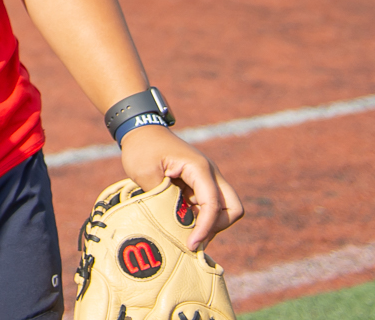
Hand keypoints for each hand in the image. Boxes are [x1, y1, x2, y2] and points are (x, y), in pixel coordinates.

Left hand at [118, 126, 242, 250]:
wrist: (141, 130)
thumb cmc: (142, 148)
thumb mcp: (145, 172)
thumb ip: (162, 198)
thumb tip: (176, 223)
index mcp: (199, 169)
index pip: (213, 204)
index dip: (205, 228)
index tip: (191, 244)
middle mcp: (210, 175)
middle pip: (233, 208)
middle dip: (217, 227)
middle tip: (193, 238)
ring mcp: (206, 180)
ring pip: (223, 210)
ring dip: (208, 225)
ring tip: (185, 236)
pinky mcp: (199, 186)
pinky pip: (209, 208)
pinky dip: (200, 220)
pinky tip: (183, 228)